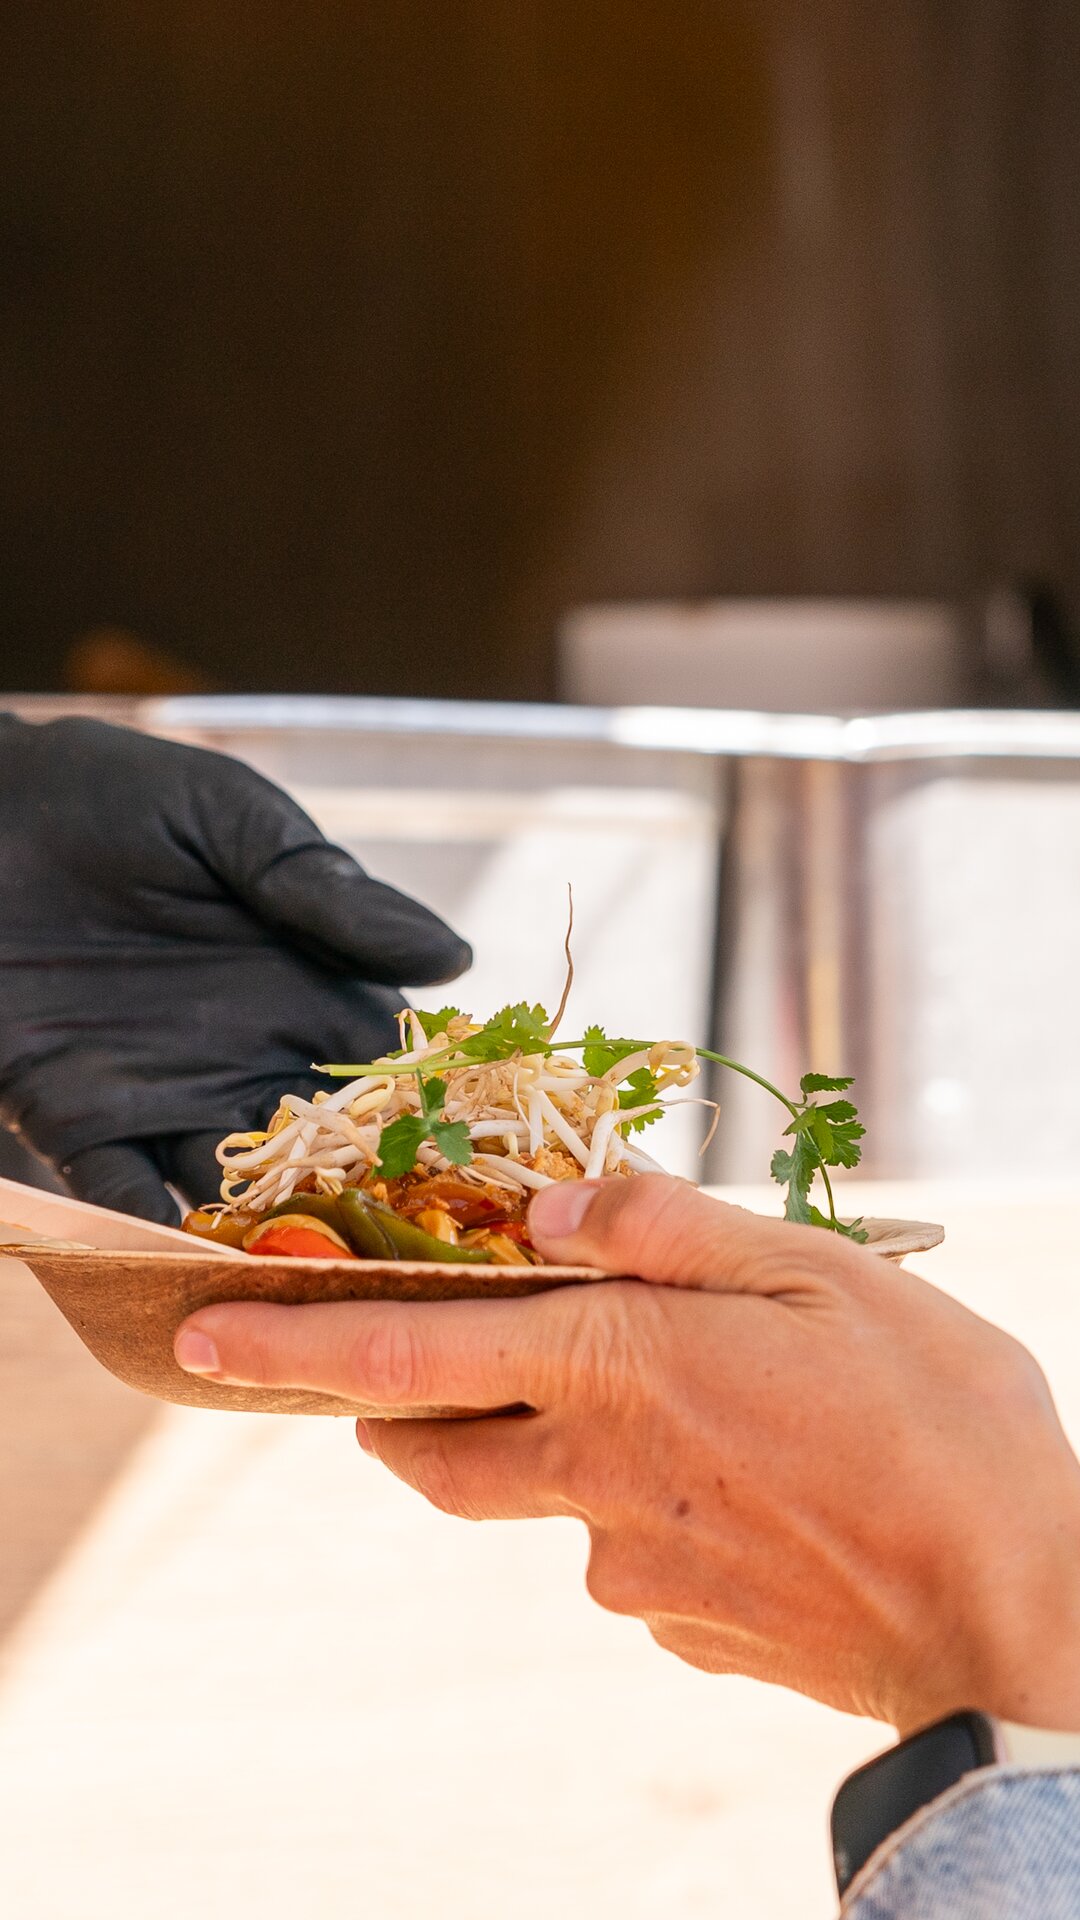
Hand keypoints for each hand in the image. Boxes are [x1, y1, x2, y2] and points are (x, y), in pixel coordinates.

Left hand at [0, 714, 469, 1221]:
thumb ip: (325, 890)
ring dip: (260, 1242)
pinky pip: (120, 1195)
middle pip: (320, 1160)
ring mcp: (164, 1096)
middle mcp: (247, 1059)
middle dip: (351, 1211)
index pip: (385, 1073)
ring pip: (231, 1197)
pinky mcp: (75, 1118)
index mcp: (305, 988)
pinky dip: (148, 1237)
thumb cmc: (118, 793)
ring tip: (294, 1286)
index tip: (462, 1169)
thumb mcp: (233, 819)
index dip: (421, 1122)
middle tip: (387, 1262)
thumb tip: (453, 959)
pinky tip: (179, 1265)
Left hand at [174, 1175, 1079, 1732]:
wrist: (1012, 1622)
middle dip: (392, 1408)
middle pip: (430, 1449)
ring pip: (535, 1499)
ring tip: (676, 1401)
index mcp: (610, 1368)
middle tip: (431, 1355)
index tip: (200, 1337)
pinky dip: (648, 1506)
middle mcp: (591, 1477)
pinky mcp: (680, 1629)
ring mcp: (629, 1567)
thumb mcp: (817, 1271)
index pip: (397, 1356)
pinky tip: (752, 1482)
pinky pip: (626, 1555)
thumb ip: (665, 1229)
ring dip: (550, 1447)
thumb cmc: (934, 1424)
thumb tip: (547, 1212)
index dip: (286, 1346)